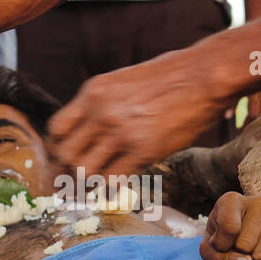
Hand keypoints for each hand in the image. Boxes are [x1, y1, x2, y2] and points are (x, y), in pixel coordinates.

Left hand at [47, 53, 222, 175]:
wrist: (203, 76)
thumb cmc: (169, 77)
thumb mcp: (123, 81)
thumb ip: (102, 104)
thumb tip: (88, 132)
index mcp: (93, 92)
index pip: (56, 130)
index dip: (59, 147)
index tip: (69, 155)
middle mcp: (101, 112)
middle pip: (65, 154)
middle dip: (70, 168)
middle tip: (83, 174)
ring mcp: (121, 132)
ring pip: (85, 171)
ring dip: (92, 179)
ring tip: (104, 176)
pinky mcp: (144, 150)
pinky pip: (114, 179)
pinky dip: (114, 183)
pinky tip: (124, 175)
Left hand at [200, 192, 260, 259]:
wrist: (241, 239)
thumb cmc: (222, 241)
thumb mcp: (210, 249)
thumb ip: (221, 258)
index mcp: (232, 200)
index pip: (229, 228)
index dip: (221, 245)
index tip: (219, 244)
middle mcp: (258, 201)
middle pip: (246, 243)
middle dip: (238, 253)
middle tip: (237, 247)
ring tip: (249, 250)